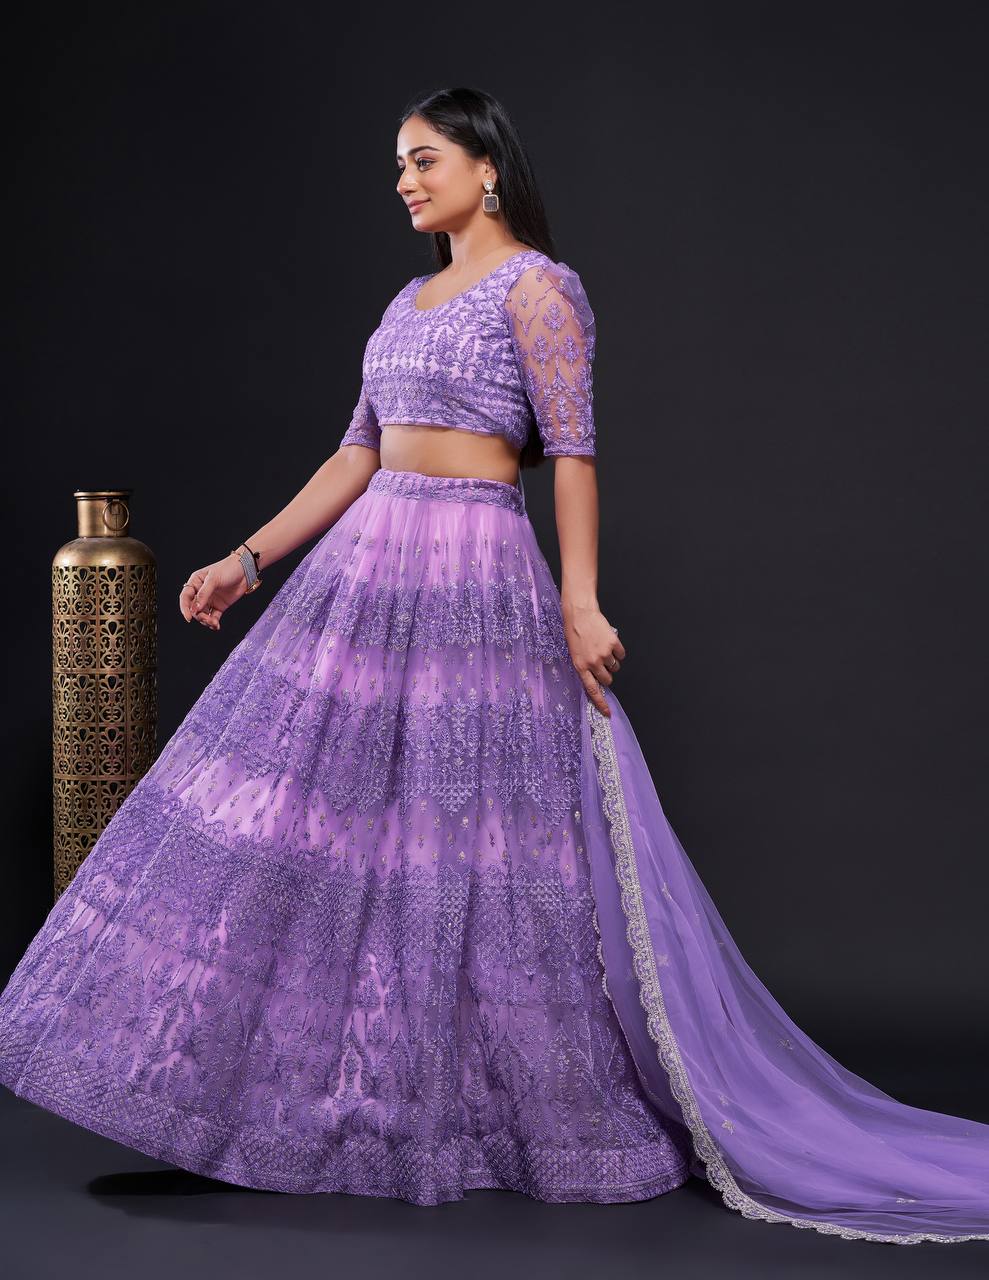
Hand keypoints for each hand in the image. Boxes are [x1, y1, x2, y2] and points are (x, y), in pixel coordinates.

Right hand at [179, 553, 247, 630]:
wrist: (246, 570)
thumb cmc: (228, 569)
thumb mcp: (214, 579)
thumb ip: (204, 594)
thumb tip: (195, 609)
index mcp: (195, 583)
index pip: (185, 597)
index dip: (185, 608)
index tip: (188, 617)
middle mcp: (201, 592)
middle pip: (194, 609)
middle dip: (199, 616)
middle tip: (208, 620)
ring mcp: (210, 600)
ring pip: (203, 615)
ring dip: (206, 621)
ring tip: (214, 623)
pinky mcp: (219, 606)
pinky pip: (213, 617)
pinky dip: (214, 623)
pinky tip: (216, 626)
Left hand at [562, 600, 624, 717]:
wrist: (580, 614)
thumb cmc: (574, 633)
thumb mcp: (574, 654)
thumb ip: (584, 667)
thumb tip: (596, 678)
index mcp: (580, 667)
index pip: (592, 690)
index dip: (601, 703)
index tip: (608, 713)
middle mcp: (593, 663)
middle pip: (608, 679)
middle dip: (607, 674)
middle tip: (602, 664)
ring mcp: (604, 654)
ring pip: (615, 667)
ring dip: (611, 661)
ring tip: (602, 648)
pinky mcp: (613, 644)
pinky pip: (621, 655)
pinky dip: (618, 651)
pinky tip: (609, 642)